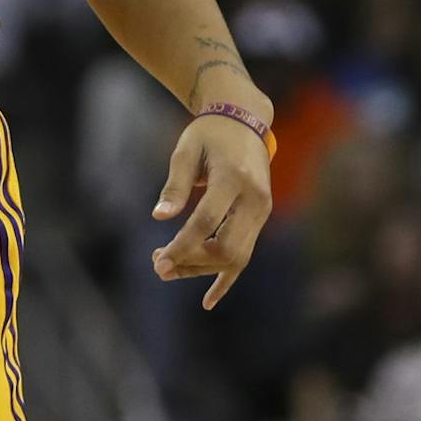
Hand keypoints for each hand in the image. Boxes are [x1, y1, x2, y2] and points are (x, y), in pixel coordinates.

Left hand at [150, 114, 272, 309]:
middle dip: (191, 261)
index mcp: (234, 178)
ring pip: (236, 256)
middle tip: (158, 264)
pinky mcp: (260, 218)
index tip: (160, 259)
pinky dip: (226, 278)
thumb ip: (174, 184)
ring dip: (201, 269)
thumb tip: (160, 217)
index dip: (183, 244)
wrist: (244, 120)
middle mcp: (255, 200)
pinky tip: (208, 300)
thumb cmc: (208, 133)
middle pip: (226, 246)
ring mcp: (262, 212)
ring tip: (167, 269)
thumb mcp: (185, 149)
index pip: (207, 221)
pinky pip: (245, 255)